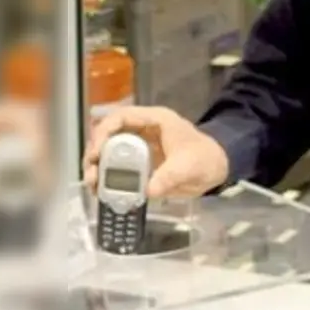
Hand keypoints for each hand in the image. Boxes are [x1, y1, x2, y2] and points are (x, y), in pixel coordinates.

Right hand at [83, 106, 229, 198]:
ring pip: (109, 153)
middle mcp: (142, 131)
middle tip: (91, 173)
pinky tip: (102, 192)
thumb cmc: (206, 158)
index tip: (97, 152)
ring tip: (93, 185)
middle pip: (109, 136)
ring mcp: (139, 148)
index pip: (121, 117)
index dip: (104, 131)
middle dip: (95, 153)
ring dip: (98, 168)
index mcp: (154, 120)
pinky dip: (108, 179)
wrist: (217, 168)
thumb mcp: (190, 166)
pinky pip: (118, 169)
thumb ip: (170, 176)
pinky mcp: (139, 165)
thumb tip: (148, 190)